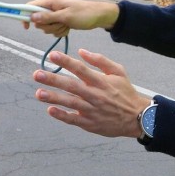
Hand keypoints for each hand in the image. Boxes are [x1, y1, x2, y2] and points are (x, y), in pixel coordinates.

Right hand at [24, 0, 119, 36]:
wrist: (99, 16)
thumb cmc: (84, 14)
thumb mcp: (65, 16)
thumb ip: (48, 17)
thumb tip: (31, 17)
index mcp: (50, 1)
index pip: (30, 6)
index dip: (25, 16)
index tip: (26, 28)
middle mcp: (51, 7)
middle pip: (38, 20)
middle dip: (48, 26)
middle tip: (60, 23)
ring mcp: (55, 14)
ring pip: (46, 27)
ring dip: (56, 29)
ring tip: (67, 25)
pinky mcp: (60, 21)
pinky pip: (54, 30)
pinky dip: (60, 31)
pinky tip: (69, 28)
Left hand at [32, 49, 149, 137]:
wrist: (137, 118)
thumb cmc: (126, 92)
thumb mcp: (118, 71)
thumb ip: (100, 60)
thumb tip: (81, 51)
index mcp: (101, 81)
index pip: (81, 69)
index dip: (66, 62)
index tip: (52, 55)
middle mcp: (95, 95)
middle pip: (71, 86)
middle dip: (53, 80)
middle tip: (37, 74)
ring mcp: (92, 110)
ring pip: (70, 103)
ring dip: (53, 98)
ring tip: (38, 93)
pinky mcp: (90, 124)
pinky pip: (74, 119)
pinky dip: (62, 115)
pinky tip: (50, 110)